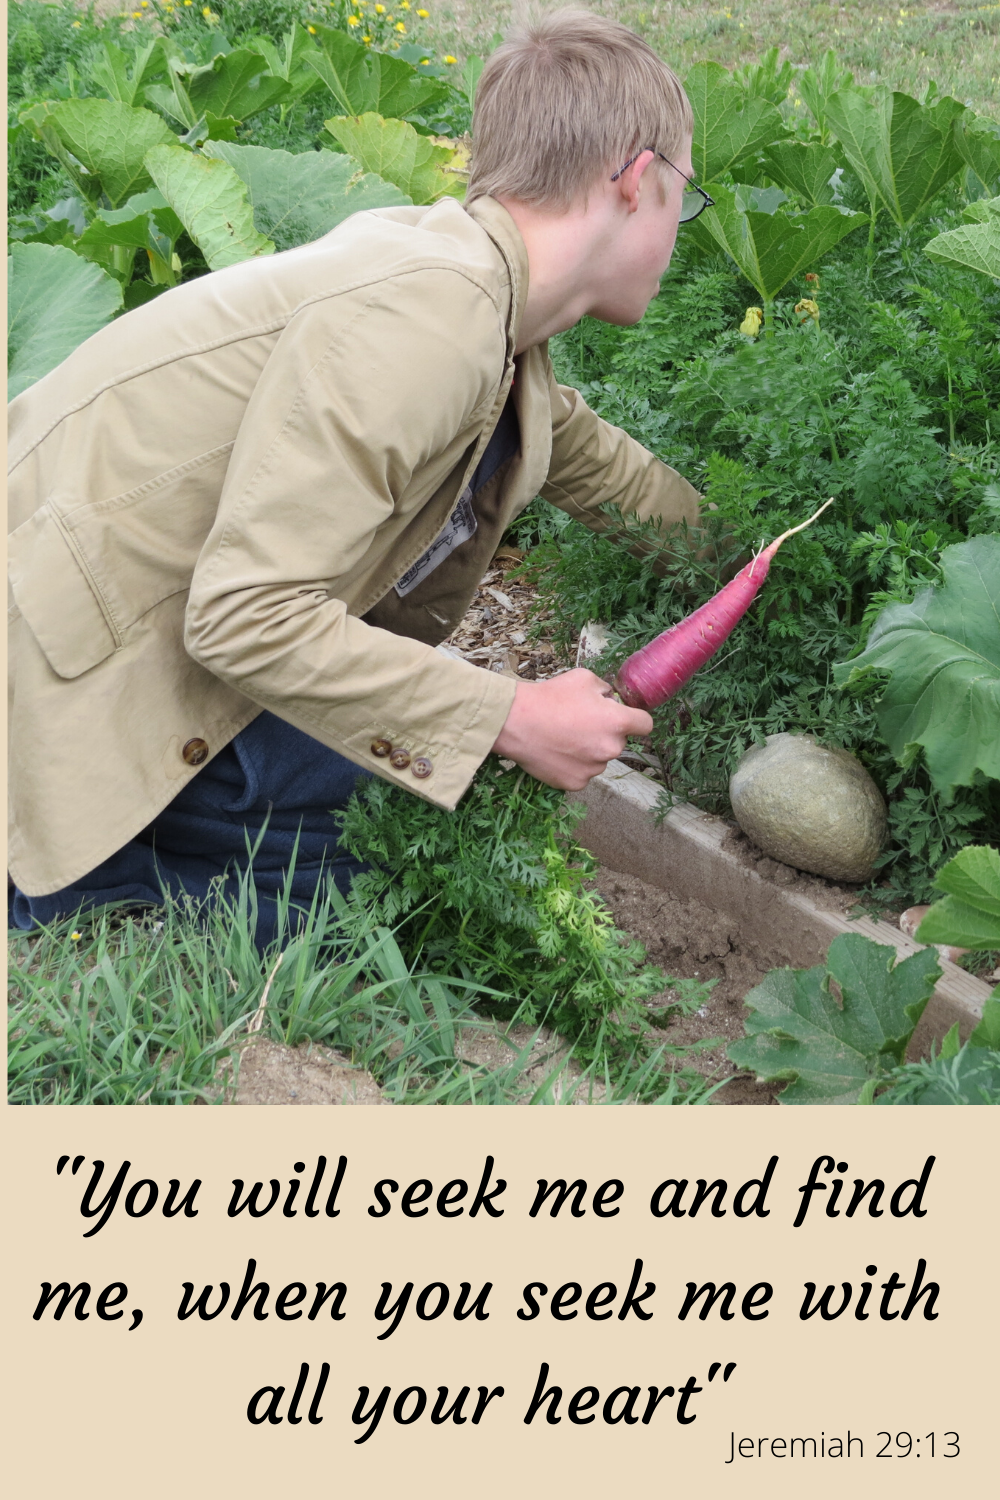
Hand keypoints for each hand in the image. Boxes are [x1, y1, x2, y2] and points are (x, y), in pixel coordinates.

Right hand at [491, 668, 652, 789]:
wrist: (516, 722)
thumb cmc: (549, 697)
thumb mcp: (583, 679)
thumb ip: (605, 690)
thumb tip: (610, 699)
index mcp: (617, 722)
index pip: (645, 724)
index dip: (636, 719)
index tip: (626, 718)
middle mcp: (610, 749)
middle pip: (618, 742)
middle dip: (605, 733)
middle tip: (580, 723)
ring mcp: (593, 769)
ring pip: (599, 759)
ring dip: (589, 751)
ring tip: (564, 737)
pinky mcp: (575, 783)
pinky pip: (582, 773)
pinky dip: (573, 765)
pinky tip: (557, 751)